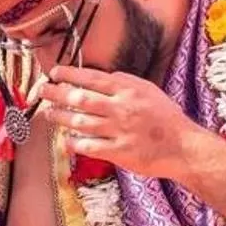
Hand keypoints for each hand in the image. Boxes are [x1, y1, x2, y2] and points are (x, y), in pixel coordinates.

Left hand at [41, 65, 205, 178]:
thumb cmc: (166, 118)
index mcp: (128, 91)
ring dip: (61, 117)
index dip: (70, 74)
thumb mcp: (150, 91)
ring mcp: (119, 131)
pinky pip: (89, 146)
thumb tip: (104, 75)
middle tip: (42, 91)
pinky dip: (74, 142)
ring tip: (49, 114)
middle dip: (57, 93)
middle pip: (81, 98)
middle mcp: (121, 109)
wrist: (184, 147)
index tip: (54, 72)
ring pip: (81, 122)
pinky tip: (66, 140)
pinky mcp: (119, 152)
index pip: (93, 78)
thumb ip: (126, 82)